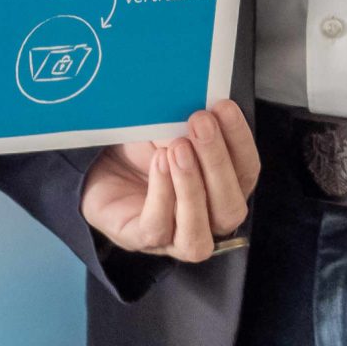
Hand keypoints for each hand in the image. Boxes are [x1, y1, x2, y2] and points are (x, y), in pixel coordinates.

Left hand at [81, 102, 259, 262]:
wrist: (100, 162)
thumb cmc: (143, 146)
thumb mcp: (169, 126)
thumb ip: (188, 124)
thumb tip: (199, 112)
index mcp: (223, 188)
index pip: (246, 172)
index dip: (239, 140)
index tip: (224, 106)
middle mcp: (206, 219)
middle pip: (230, 208)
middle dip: (217, 163)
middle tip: (201, 123)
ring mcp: (175, 236)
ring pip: (198, 233)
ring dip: (192, 188)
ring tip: (177, 148)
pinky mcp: (141, 239)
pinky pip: (157, 227)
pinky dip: (161, 195)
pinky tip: (158, 164)